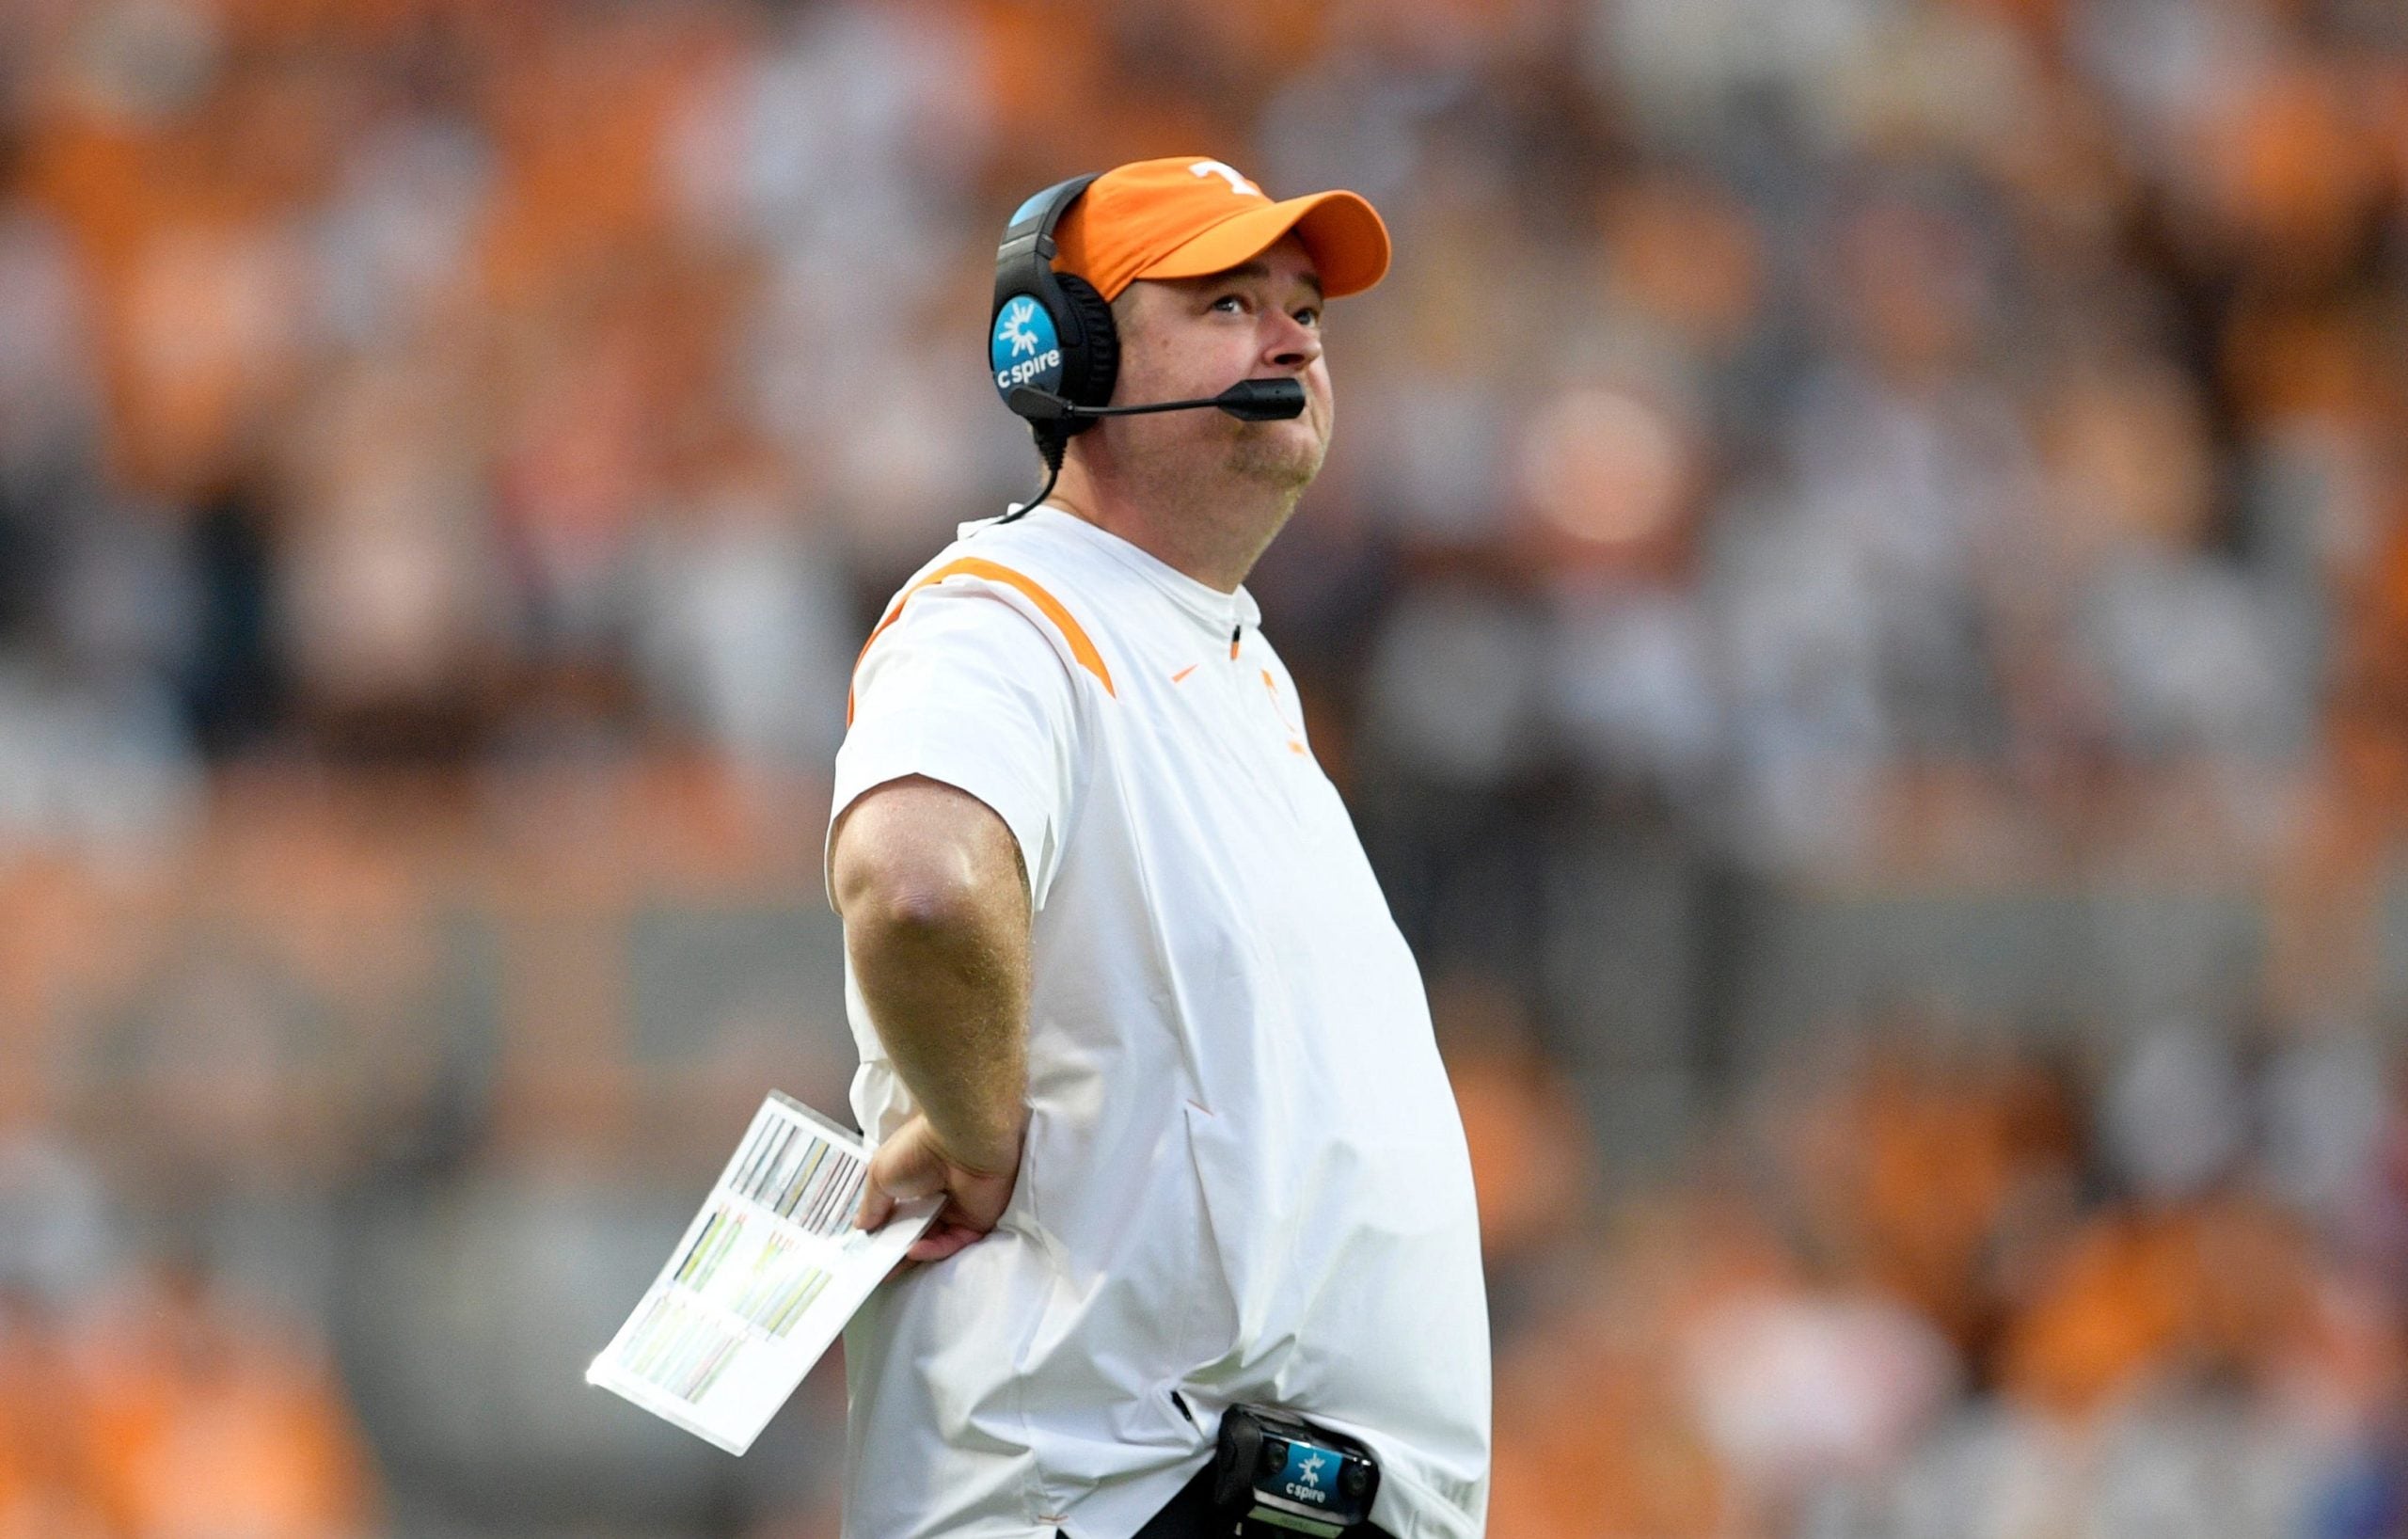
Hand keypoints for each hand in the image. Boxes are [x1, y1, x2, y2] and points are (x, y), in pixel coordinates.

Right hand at [854, 1112, 1021, 1262]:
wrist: (962, 1144)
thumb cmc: (917, 1151)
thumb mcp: (881, 1174)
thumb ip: (872, 1205)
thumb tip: (862, 1226)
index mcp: (915, 1178)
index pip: (898, 1209)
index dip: (882, 1227)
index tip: (864, 1247)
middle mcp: (936, 1194)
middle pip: (915, 1229)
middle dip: (895, 1247)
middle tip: (875, 1267)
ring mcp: (957, 1210)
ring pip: (932, 1240)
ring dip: (910, 1253)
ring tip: (888, 1267)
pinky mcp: (975, 1223)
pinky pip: (953, 1242)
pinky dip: (933, 1249)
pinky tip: (914, 1251)